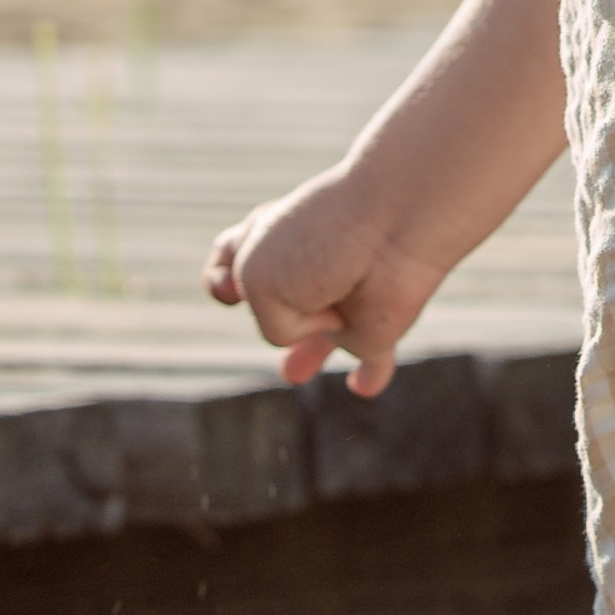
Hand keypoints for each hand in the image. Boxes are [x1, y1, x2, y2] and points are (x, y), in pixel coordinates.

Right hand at [202, 161, 451, 399]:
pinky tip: (362, 386)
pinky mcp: (377, 326)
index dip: (221, 272)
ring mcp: (341, 297)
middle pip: (284, 296)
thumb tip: (320, 338)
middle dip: (273, 309)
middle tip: (276, 321)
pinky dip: (371, 374)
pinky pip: (375, 359)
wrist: (393, 227)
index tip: (227, 288)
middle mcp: (305, 266)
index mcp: (268, 236)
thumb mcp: (257, 280)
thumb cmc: (319, 239)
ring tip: (294, 374)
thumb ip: (272, 326)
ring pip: (327, 333)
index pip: (232, 254)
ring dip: (312, 350)